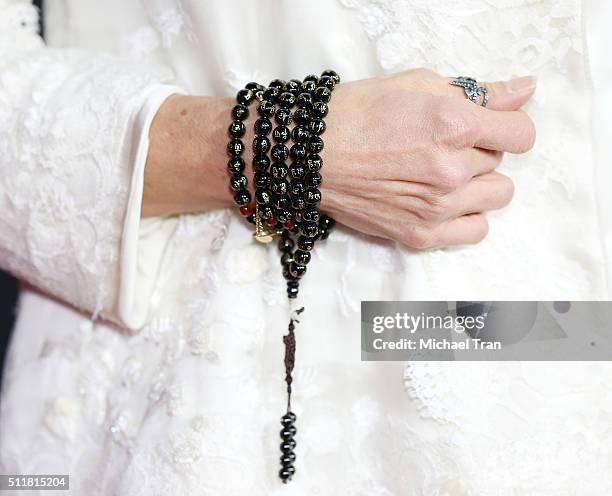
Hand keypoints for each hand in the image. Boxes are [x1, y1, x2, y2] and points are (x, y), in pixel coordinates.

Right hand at [321, 69, 536, 248]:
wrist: (311, 154)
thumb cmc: (356, 114)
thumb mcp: (417, 84)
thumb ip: (478, 91)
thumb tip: (525, 91)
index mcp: (454, 125)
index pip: (522, 133)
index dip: (507, 125)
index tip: (490, 125)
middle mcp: (452, 169)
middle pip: (500, 162)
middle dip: (478, 150)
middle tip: (442, 145)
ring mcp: (437, 207)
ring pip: (496, 195)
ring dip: (478, 183)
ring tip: (444, 175)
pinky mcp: (421, 234)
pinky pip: (476, 230)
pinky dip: (468, 215)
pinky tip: (445, 202)